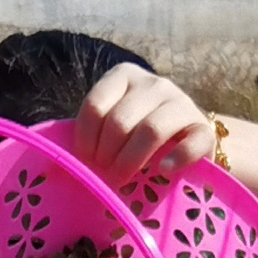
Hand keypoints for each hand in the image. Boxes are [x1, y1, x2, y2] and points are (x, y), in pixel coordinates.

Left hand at [68, 65, 218, 199]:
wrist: (192, 138)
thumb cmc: (141, 136)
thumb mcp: (114, 128)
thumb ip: (90, 138)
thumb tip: (53, 168)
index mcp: (123, 77)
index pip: (95, 106)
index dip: (85, 140)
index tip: (87, 162)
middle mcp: (153, 83)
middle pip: (120, 120)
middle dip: (107, 155)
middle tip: (106, 177)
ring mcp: (181, 102)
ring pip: (150, 130)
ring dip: (131, 160)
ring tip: (124, 180)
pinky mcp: (204, 127)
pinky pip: (189, 144)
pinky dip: (174, 161)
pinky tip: (162, 171)